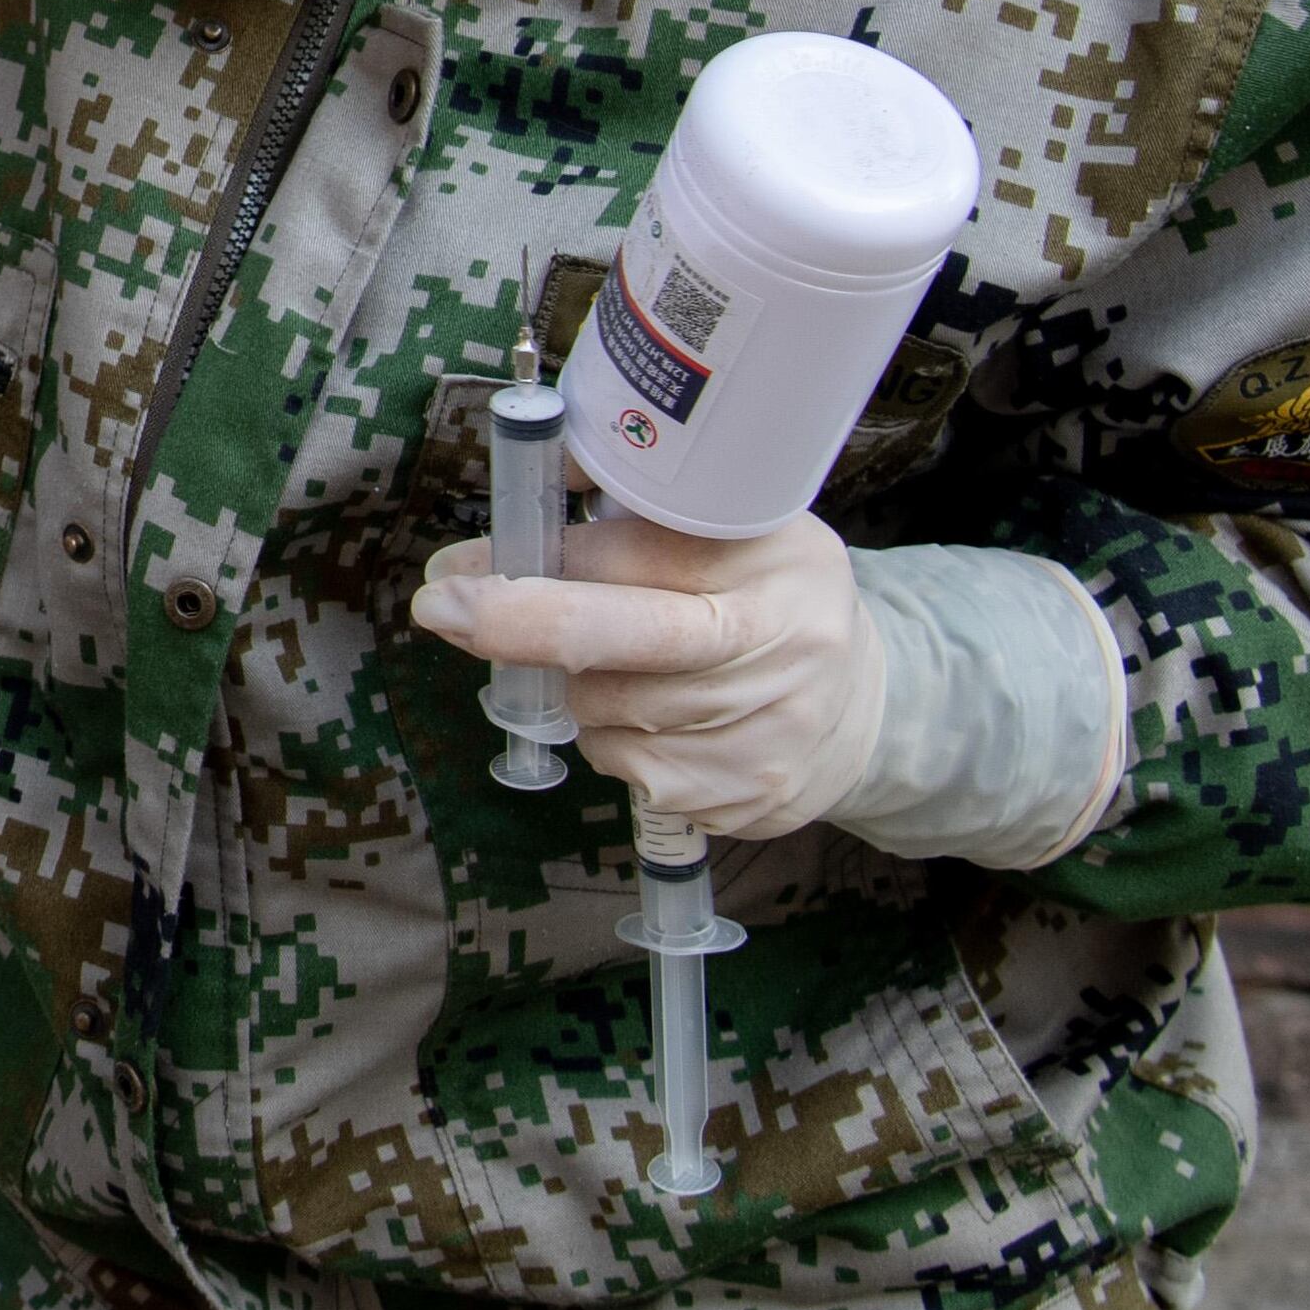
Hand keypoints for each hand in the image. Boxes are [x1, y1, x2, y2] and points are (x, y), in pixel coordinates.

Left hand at [408, 510, 884, 840]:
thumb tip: (511, 512)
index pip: (638, 556)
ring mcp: (768, 732)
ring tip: (619, 665)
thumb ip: (633, 515)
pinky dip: (612, 741)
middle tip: (442, 608)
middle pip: (621, 642)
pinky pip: (627, 768)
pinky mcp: (744, 797)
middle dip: (519, 625)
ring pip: (606, 710)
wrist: (868, 709)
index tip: (458, 569)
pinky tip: (652, 719)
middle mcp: (782, 645)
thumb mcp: (730, 531)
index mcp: (772, 559)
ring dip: (577, 687)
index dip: (539, 564)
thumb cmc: (765, 600)